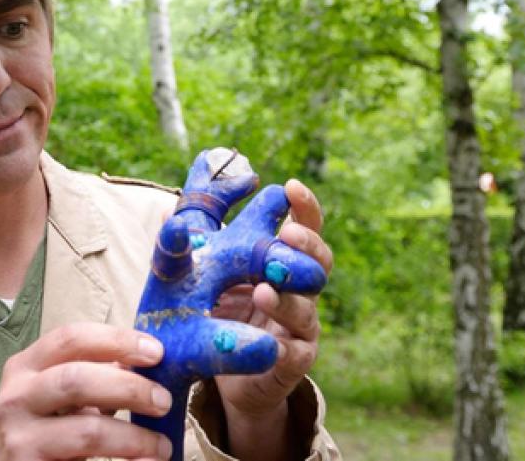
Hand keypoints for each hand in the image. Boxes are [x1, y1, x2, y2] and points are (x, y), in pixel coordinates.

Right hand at [0, 323, 174, 459]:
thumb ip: (97, 377)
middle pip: (78, 379)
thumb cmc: (46, 434)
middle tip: (163, 401)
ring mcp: (17, 436)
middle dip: (129, 388)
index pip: (72, 338)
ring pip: (87, 430)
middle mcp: (15, 396)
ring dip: (134, 437)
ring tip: (162, 446)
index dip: (117, 340)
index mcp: (26, 366)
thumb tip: (149, 361)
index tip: (157, 353)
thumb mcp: (64, 399)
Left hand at [214, 179, 332, 429]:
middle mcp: (299, 287)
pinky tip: (269, 342)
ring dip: (288, 297)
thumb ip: (207, 207)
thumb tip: (205, 158)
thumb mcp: (208, 251)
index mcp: (283, 256)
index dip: (303, 207)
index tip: (290, 187)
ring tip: (264, 287)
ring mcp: (299, 324)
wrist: (220, 365)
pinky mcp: (291, 361)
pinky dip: (281, 346)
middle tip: (285, 233)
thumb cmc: (222, 298)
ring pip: (307, 308)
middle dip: (306, 246)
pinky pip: (293, 353)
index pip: (303, 226)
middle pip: (319, 263)